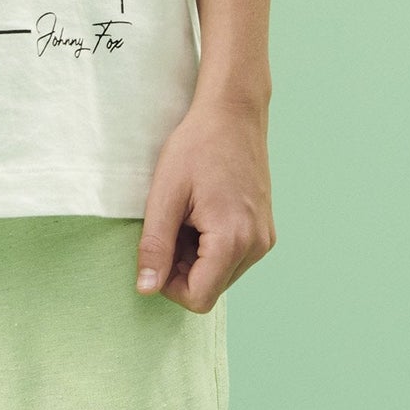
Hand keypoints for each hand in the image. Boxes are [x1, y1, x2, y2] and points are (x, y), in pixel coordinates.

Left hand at [135, 96, 275, 312]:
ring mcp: (264, 238)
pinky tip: (202, 212)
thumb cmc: (197, 146)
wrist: (233, 112)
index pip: (198, 298)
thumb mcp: (166, 194)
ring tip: (187, 214)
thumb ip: (155, 246)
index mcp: (233, 240)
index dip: (168, 283)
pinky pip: (234, 257)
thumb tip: (145, 289)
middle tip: (170, 223)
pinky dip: (212, 245)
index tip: (156, 249)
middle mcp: (256, 246)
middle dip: (182, 267)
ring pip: (221, 274)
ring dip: (197, 256)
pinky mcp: (265, 230)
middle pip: (210, 287)